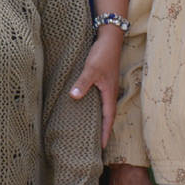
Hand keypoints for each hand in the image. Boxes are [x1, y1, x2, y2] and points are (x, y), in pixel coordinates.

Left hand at [72, 28, 122, 145]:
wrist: (110, 38)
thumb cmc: (102, 53)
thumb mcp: (91, 68)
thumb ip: (83, 83)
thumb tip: (74, 96)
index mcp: (109, 93)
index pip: (108, 118)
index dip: (105, 133)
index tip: (103, 147)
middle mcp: (110, 92)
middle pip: (108, 116)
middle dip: (104, 130)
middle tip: (97, 145)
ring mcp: (107, 86)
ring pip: (104, 108)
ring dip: (101, 120)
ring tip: (93, 132)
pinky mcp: (103, 80)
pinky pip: (101, 99)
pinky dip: (97, 108)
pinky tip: (88, 109)